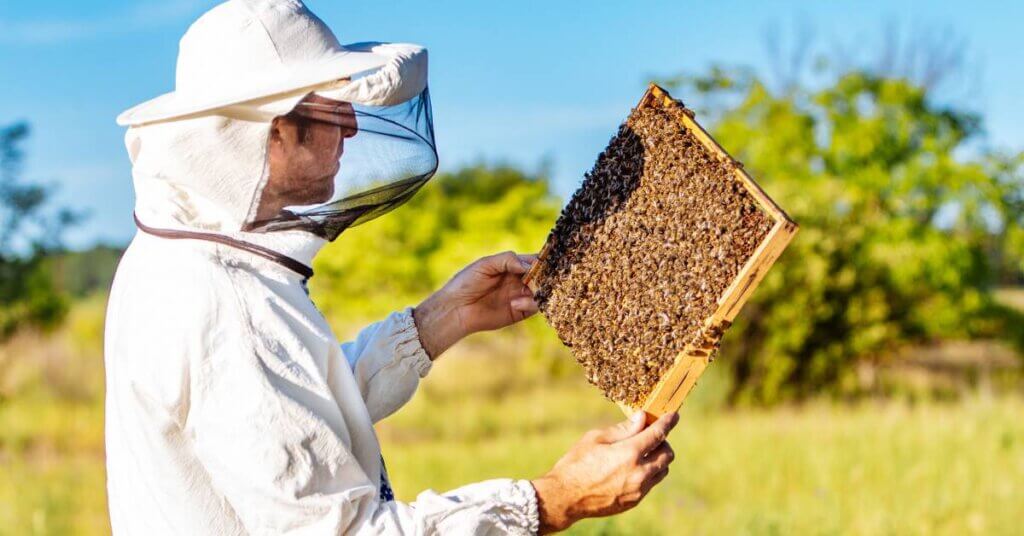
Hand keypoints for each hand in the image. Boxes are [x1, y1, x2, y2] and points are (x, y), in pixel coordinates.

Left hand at [414, 251, 538, 358]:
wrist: (455, 308)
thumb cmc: (466, 283)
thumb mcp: (485, 265)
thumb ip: (507, 260)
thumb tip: (528, 265)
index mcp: (512, 266)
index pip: (534, 260)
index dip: (542, 260)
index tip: (543, 262)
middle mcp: (520, 280)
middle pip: (542, 276)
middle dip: (544, 276)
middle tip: (538, 277)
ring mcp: (521, 295)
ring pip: (543, 291)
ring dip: (540, 289)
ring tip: (528, 290)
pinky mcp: (520, 311)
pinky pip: (535, 306)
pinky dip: (530, 303)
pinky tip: (515, 303)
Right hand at [530, 412, 678, 533]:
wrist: (565, 496)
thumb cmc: (577, 463)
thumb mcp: (596, 439)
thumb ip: (623, 429)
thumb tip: (642, 418)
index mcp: (629, 453)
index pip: (658, 434)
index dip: (668, 422)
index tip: (674, 415)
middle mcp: (639, 473)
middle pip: (667, 454)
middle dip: (663, 442)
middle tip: (651, 436)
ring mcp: (638, 489)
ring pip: (662, 470)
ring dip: (658, 459)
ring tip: (642, 452)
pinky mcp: (634, 501)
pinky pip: (651, 484)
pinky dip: (648, 473)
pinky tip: (632, 468)